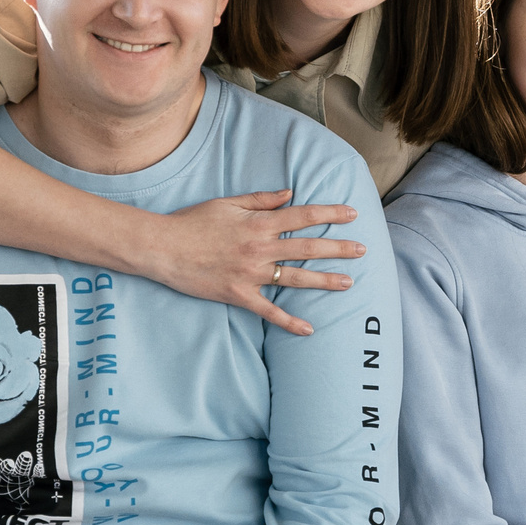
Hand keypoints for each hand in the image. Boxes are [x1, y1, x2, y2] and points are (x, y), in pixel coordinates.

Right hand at [140, 190, 364, 334]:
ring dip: (325, 280)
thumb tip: (289, 194)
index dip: (330, 214)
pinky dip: (290, 322)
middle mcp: (260, 248)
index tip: (352, 214)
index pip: (303, 216)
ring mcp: (251, 273)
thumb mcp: (227, 203)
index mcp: (259, 223)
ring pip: (296, 278)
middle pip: (308, 247)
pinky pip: (269, 311)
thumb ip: (261, 200)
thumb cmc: (192, 222)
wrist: (163, 248)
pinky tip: (309, 330)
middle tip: (363, 250)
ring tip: (348, 282)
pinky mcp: (239, 295)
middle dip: (338, 248)